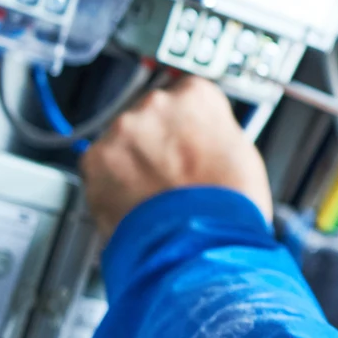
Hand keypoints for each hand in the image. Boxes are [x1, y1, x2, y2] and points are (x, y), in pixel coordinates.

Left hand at [81, 74, 272, 236]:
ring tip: (154, 193)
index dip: (187, 123)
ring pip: (123, 139)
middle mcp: (156, 103)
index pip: (186, 93)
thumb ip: (213, 133)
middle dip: (157, 139)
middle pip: (150, 114)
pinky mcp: (95, 159)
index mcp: (197, 95)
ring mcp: (123, 130)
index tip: (186, 139)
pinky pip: (100, 166)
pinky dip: (111, 182)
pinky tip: (135, 201)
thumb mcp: (241, 154)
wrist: (199, 244)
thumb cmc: (228, 206)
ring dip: (133, 160)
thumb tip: (203, 138)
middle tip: (171, 171)